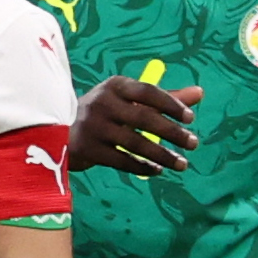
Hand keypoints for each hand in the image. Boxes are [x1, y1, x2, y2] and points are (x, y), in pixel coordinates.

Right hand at [74, 72, 198, 176]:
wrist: (58, 131)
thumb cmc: (104, 113)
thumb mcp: (128, 100)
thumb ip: (164, 98)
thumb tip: (200, 93)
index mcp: (114, 86)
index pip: (148, 91)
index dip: (171, 104)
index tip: (190, 118)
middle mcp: (102, 103)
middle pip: (144, 118)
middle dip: (172, 132)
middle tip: (194, 143)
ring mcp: (93, 127)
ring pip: (135, 143)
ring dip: (162, 155)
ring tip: (182, 164)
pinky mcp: (88, 150)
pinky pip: (122, 161)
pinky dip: (142, 167)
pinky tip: (156, 170)